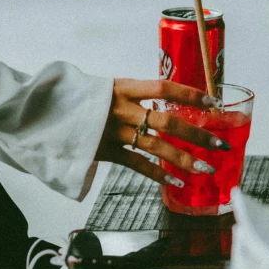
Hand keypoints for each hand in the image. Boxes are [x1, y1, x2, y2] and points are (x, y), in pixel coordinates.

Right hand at [94, 79, 228, 187]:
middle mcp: (121, 109)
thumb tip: (172, 101)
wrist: (49, 111)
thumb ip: (139, 95)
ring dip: (183, 159)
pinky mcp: (105, 151)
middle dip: (196, 134)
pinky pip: (135, 164)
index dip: (189, 94)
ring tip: (206, 169)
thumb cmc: (87, 97)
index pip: (163, 87)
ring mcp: (113, 132)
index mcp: (124, 88)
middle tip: (219, 145)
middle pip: (166, 121)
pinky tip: (175, 181)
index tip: (212, 101)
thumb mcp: (113, 87)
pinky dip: (156, 173)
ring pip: (155, 146)